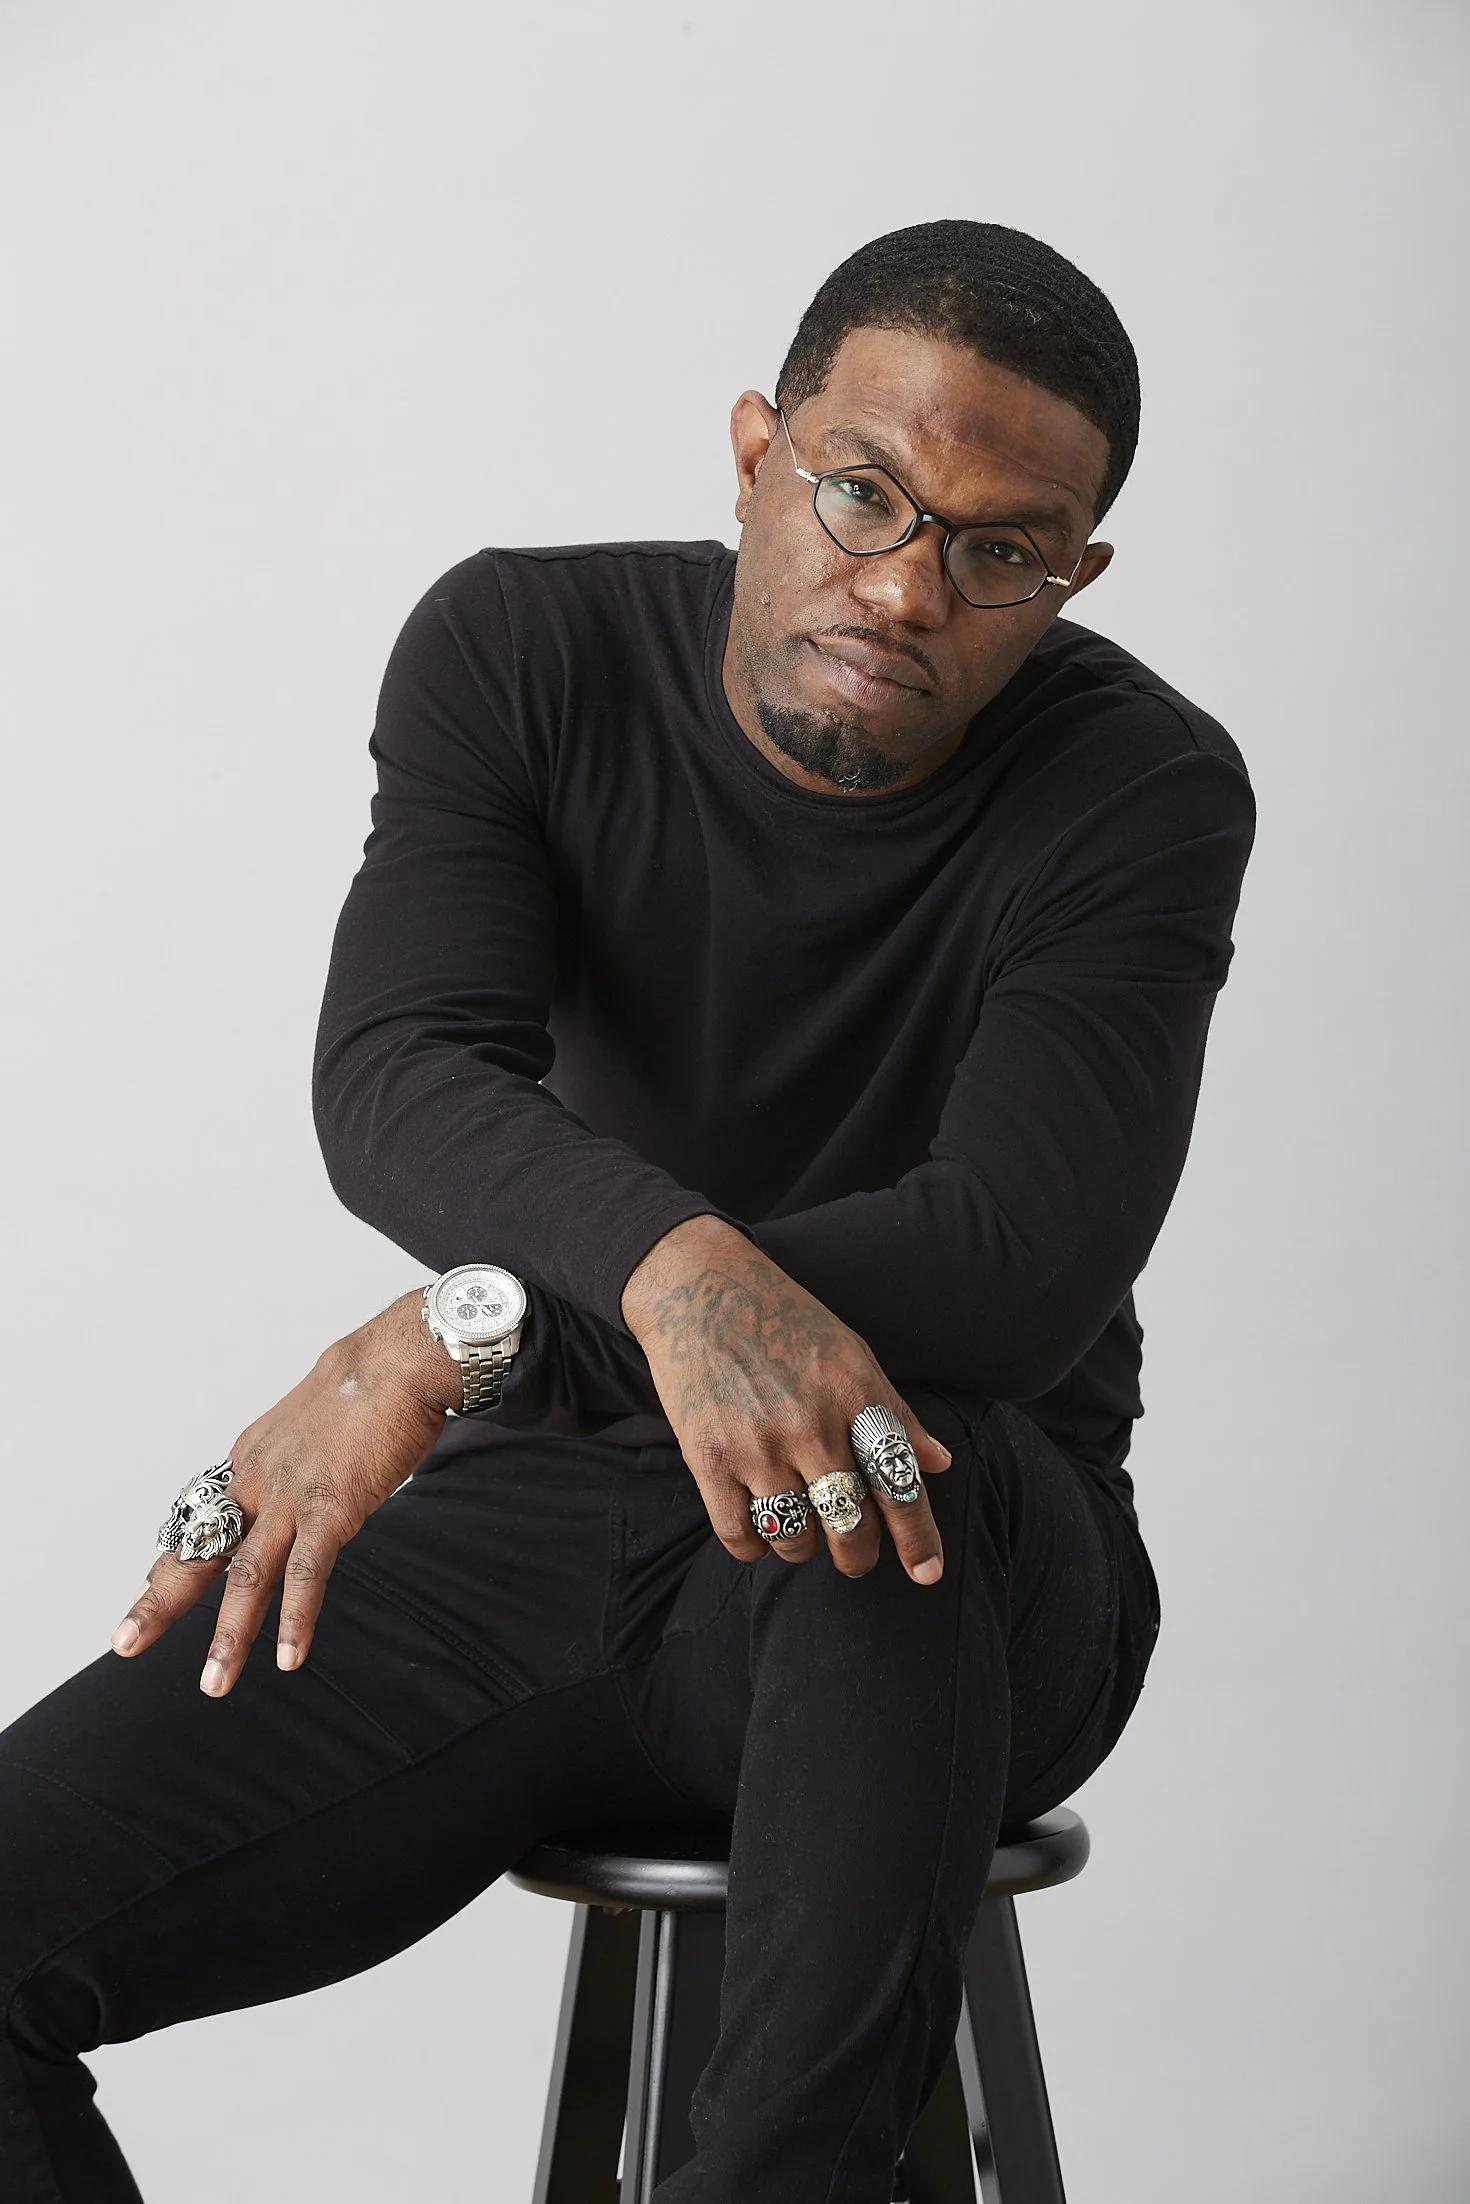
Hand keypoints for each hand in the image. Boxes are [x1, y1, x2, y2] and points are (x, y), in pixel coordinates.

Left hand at [111, 1288, 458, 1697]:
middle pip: (199, 1551)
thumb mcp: (309, 1424)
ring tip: (214, 1683)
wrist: (396, 1362)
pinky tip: (288, 1657)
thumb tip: (304, 1478)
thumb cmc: (366, 1387)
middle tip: (124, 1643)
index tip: (144, 1593)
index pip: (199, 1522)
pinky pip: (308, 1574)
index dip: (171, 1561)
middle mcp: (257, 1481)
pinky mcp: (331, 1508)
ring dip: (229, 1636)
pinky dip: (296, 1619)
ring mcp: (290, 1497)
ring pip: (248, 1578)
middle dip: (159, 1602)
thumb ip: (296, 1460)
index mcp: (249, 1460)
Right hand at [621, 1217, 951, 1583]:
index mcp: (854, 1395)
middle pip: (850, 1525)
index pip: (899, 1481)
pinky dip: (756, 1547)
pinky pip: (740, 1534)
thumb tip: (939, 1462)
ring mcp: (757, 1444)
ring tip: (801, 1532)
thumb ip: (895, 1413)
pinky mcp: (709, 1457)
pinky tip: (760, 1531)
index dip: (918, 1538)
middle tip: (853, 1556)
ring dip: (804, 1550)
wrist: (699, 1290)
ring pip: (796, 1538)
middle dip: (857, 1556)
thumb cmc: (784, 1321)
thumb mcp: (852, 1354)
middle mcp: (811, 1424)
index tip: (928, 1574)